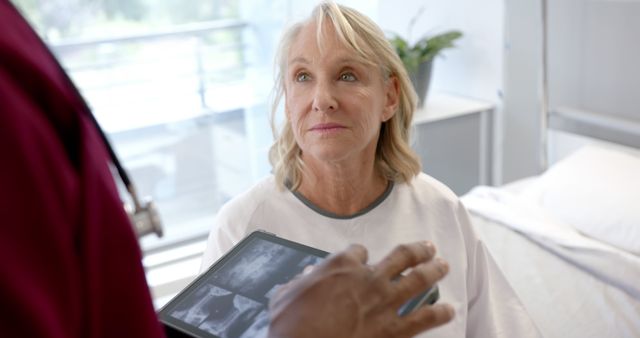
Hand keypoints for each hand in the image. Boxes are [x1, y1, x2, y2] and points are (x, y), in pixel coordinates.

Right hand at [267, 242, 453, 337]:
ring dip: (434, 271)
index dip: (360, 255)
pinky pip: (424, 318)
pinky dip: (439, 313)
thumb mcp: (285, 297)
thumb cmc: (291, 327)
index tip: (362, 259)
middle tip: (428, 247)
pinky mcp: (395, 330)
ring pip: (418, 280)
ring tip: (444, 265)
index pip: (358, 251)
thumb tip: (306, 276)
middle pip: (401, 256)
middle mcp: (368, 278)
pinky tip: (449, 310)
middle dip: (417, 250)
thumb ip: (299, 283)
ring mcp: (385, 303)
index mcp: (341, 265)